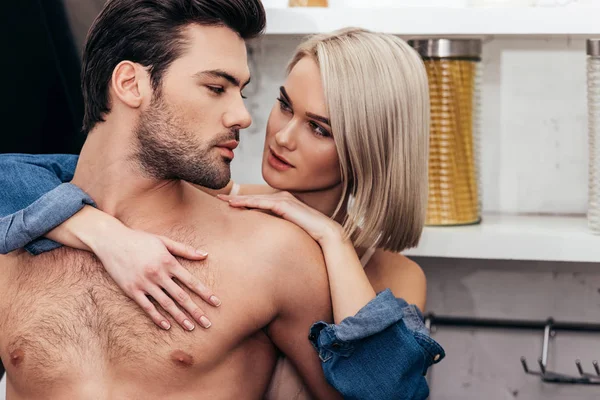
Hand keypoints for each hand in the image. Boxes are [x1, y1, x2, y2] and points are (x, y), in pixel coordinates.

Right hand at [90, 225, 219, 330]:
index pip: (191, 281)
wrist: (112, 241)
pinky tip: (167, 326)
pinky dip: (157, 317)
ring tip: (191, 327)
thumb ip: (185, 249)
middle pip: (181, 296)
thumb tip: (205, 255)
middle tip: (207, 323)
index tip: (216, 303)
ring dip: (180, 317)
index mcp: (168, 262)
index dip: (205, 293)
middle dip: (196, 311)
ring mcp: (145, 283)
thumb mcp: (164, 241)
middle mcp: (158, 274)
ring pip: (166, 304)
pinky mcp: (132, 290)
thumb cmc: (140, 239)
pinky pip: (147, 307)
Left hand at [217, 191, 342, 244]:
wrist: (326, 234)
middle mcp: (282, 197)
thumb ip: (278, 229)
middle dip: (235, 197)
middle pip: (253, 197)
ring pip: (255, 198)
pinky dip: (247, 202)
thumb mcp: (289, 230)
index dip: (242, 201)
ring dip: (238, 199)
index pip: (258, 201)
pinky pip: (261, 203)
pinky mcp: (283, 205)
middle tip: (218, 198)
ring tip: (222, 200)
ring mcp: (283, 199)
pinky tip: (235, 205)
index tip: (227, 203)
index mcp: (283, 203)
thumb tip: (266, 238)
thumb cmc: (310, 235)